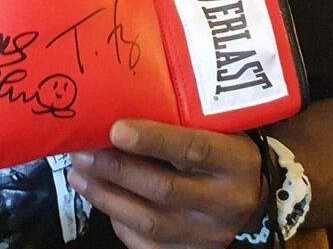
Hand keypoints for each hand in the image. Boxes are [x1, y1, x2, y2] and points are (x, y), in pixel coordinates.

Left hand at [68, 120, 264, 248]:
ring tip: (79, 174)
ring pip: (151, 222)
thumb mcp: (217, 126)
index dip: (152, 140)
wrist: (254, 195)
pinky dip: (119, 221)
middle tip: (82, 152)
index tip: (115, 129)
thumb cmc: (224, 146)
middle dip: (117, 170)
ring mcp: (210, 233)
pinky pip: (149, 244)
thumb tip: (122, 98)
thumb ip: (180, 117)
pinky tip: (100, 197)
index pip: (193, 149)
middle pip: (165, 189)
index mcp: (236, 160)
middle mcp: (227, 201)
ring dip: (107, 197)